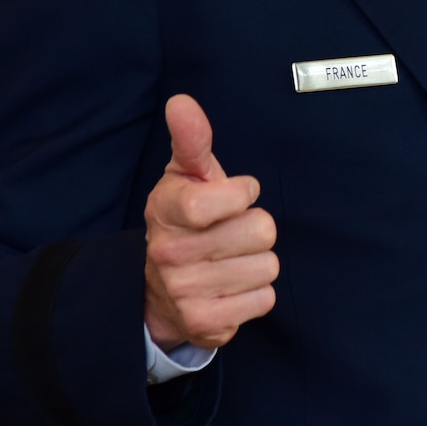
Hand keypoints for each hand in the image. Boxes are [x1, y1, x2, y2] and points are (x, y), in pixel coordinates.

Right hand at [143, 94, 278, 351]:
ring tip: (229, 261)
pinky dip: (255, 294)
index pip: (223, 199)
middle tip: (230, 233)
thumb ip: (192, 139)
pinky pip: (265, 299)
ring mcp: (185, 292)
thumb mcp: (187, 176)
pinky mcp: (206, 324)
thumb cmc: (186, 220)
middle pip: (262, 231)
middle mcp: (170, 253)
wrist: (159, 289)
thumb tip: (181, 101)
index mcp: (166, 211)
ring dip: (256, 263)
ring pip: (267, 267)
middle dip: (255, 229)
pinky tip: (231, 287)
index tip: (234, 196)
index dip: (241, 194)